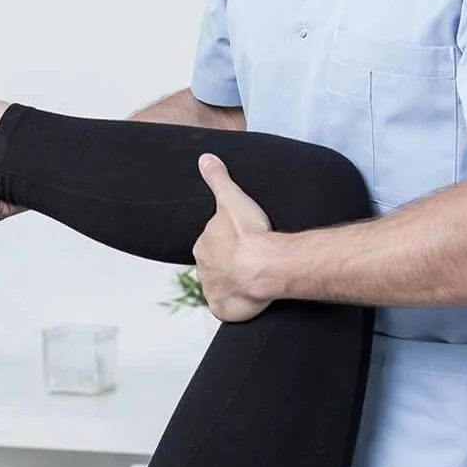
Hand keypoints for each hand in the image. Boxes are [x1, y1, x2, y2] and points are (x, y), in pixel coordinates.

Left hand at [192, 153, 277, 321]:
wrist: (264, 266)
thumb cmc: (250, 233)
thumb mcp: (233, 197)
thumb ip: (218, 178)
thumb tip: (205, 158)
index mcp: (202, 245)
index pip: (213, 242)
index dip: (230, 241)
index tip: (245, 240)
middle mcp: (203, 269)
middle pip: (216, 265)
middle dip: (230, 262)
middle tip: (252, 258)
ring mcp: (213, 291)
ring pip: (222, 285)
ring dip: (234, 283)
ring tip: (254, 277)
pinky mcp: (224, 309)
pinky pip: (228, 307)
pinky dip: (237, 304)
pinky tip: (251, 296)